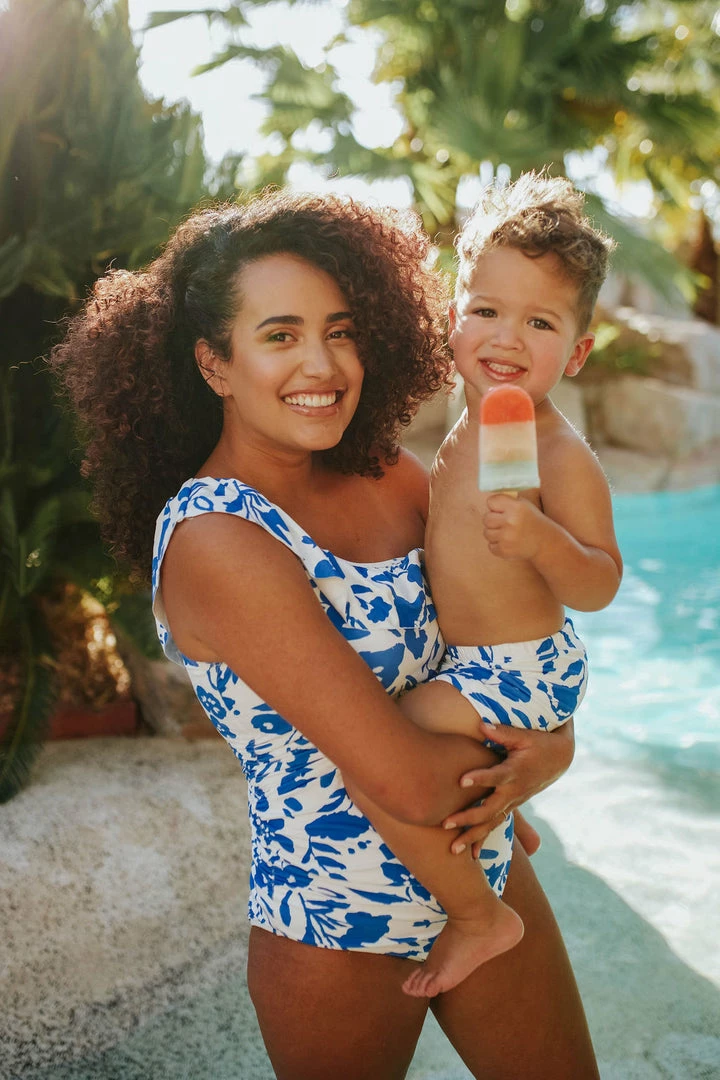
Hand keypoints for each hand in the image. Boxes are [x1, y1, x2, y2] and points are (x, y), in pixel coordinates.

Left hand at [442, 719, 574, 857]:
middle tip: (445, 823)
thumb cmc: (539, 743)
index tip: (461, 780)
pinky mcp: (511, 806)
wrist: (559, 759)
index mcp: (515, 772)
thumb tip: (481, 725)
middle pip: (490, 809)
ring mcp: (513, 801)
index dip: (480, 778)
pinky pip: (496, 826)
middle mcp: (513, 791)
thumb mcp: (525, 735)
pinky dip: (483, 839)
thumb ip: (502, 732)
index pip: (496, 777)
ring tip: (452, 850)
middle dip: (468, 818)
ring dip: (472, 837)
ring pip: (491, 823)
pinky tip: (471, 855)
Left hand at [484, 493, 546, 560]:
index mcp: (516, 507)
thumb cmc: (531, 521)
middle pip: (486, 518)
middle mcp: (510, 521)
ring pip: (486, 533)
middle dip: (493, 521)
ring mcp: (506, 537)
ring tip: (507, 533)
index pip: (491, 502)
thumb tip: (488, 501)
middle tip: (503, 523)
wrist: (544, 542)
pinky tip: (508, 542)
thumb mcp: (524, 505)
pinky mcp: (504, 550)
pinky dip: (497, 545)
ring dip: (494, 533)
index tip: (500, 510)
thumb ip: (506, 501)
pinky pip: (490, 546)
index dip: (494, 506)